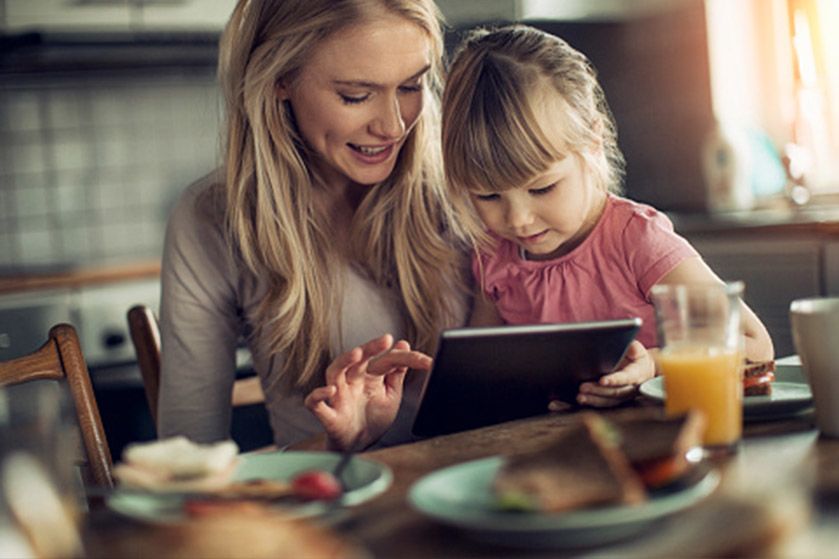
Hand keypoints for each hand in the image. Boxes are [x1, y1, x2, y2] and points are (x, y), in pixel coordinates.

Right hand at [304, 334, 431, 450]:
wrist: (359, 446)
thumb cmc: (372, 417)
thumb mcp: (391, 395)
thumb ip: (396, 373)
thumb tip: (404, 344)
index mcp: (371, 375)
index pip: (388, 360)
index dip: (408, 358)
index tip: (428, 362)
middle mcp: (353, 380)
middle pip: (358, 358)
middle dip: (370, 347)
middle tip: (385, 339)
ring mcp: (339, 395)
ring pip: (334, 371)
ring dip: (343, 360)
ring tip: (357, 354)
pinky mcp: (328, 414)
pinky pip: (316, 402)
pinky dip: (319, 395)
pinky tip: (331, 391)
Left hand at [577, 341, 653, 407]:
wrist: (643, 370)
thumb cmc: (637, 357)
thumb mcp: (637, 349)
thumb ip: (633, 348)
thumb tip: (629, 347)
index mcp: (636, 375)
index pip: (625, 378)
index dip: (614, 380)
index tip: (602, 380)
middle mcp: (630, 388)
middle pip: (614, 392)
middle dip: (598, 391)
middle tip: (583, 387)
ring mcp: (622, 396)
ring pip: (608, 401)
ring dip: (593, 399)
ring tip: (579, 397)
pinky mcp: (614, 399)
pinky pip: (603, 404)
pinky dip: (591, 403)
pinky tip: (581, 400)